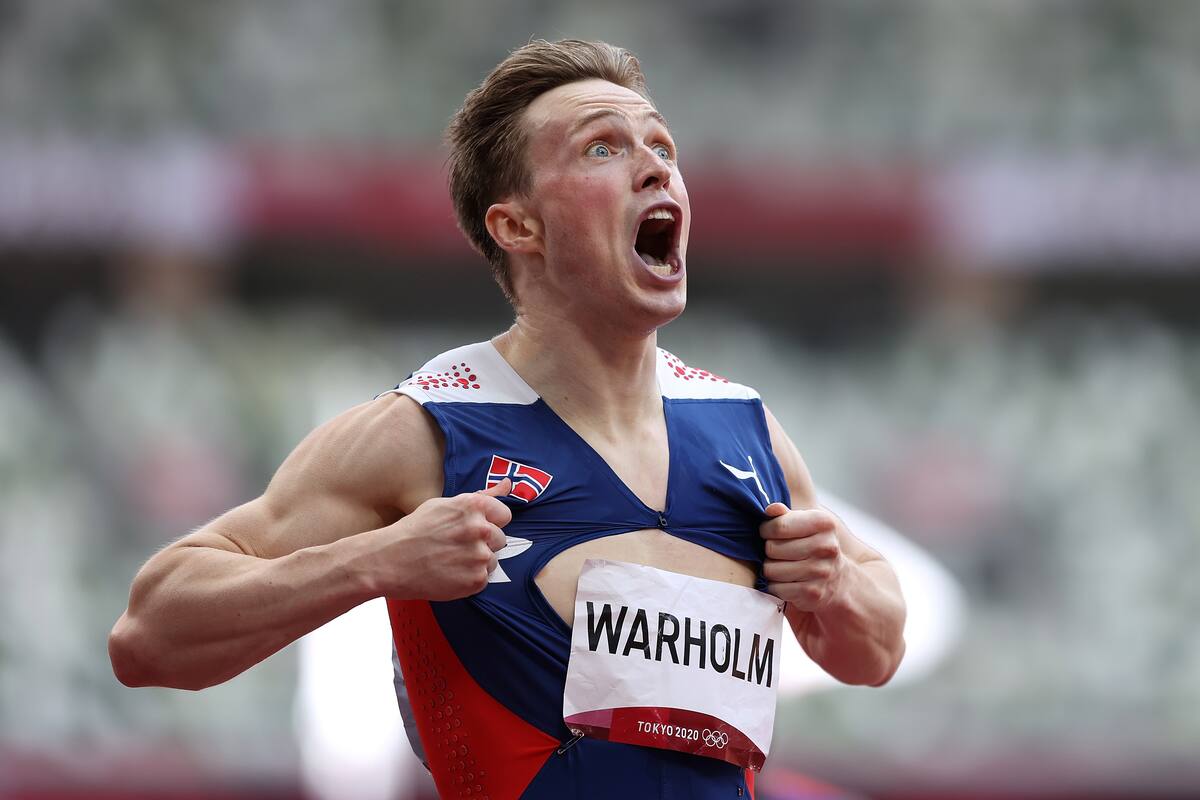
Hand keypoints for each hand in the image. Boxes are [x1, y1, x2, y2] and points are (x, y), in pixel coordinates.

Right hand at [372, 478, 513, 600]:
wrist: (389, 561)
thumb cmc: (414, 530)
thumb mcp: (444, 505)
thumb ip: (481, 496)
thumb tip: (508, 483)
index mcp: (474, 506)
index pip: (504, 514)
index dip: (490, 522)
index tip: (472, 529)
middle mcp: (481, 529)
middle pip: (501, 539)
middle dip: (483, 543)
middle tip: (456, 547)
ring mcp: (480, 555)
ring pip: (493, 560)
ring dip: (477, 562)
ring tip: (450, 561)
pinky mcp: (476, 579)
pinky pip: (484, 579)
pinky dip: (469, 579)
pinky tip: (449, 573)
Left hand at [760, 502, 845, 611]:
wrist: (840, 580)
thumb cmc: (816, 547)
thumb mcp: (807, 524)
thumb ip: (786, 515)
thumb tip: (771, 509)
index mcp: (823, 523)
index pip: (779, 526)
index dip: (766, 530)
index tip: (769, 533)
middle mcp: (825, 546)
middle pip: (772, 548)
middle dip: (768, 551)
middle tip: (777, 552)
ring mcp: (820, 571)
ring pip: (771, 569)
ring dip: (770, 569)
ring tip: (781, 566)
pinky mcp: (812, 593)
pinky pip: (776, 588)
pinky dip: (775, 586)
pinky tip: (786, 581)